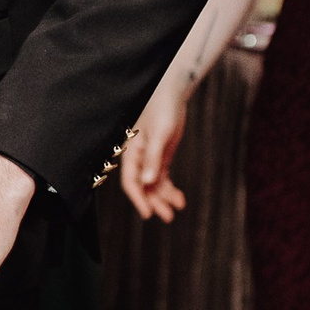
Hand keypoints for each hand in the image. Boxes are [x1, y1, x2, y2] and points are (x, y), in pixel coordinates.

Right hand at [120, 85, 188, 221]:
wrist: (173, 92)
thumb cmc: (163, 107)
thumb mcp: (160, 133)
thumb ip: (154, 157)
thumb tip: (148, 181)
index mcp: (132, 151)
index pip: (130, 180)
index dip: (138, 198)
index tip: (148, 213)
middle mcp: (139, 158)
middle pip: (143, 186)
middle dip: (154, 201)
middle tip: (168, 216)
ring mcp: (151, 158)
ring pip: (154, 184)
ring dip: (164, 197)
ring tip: (177, 208)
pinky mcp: (162, 156)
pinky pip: (163, 177)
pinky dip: (170, 188)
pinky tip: (179, 198)